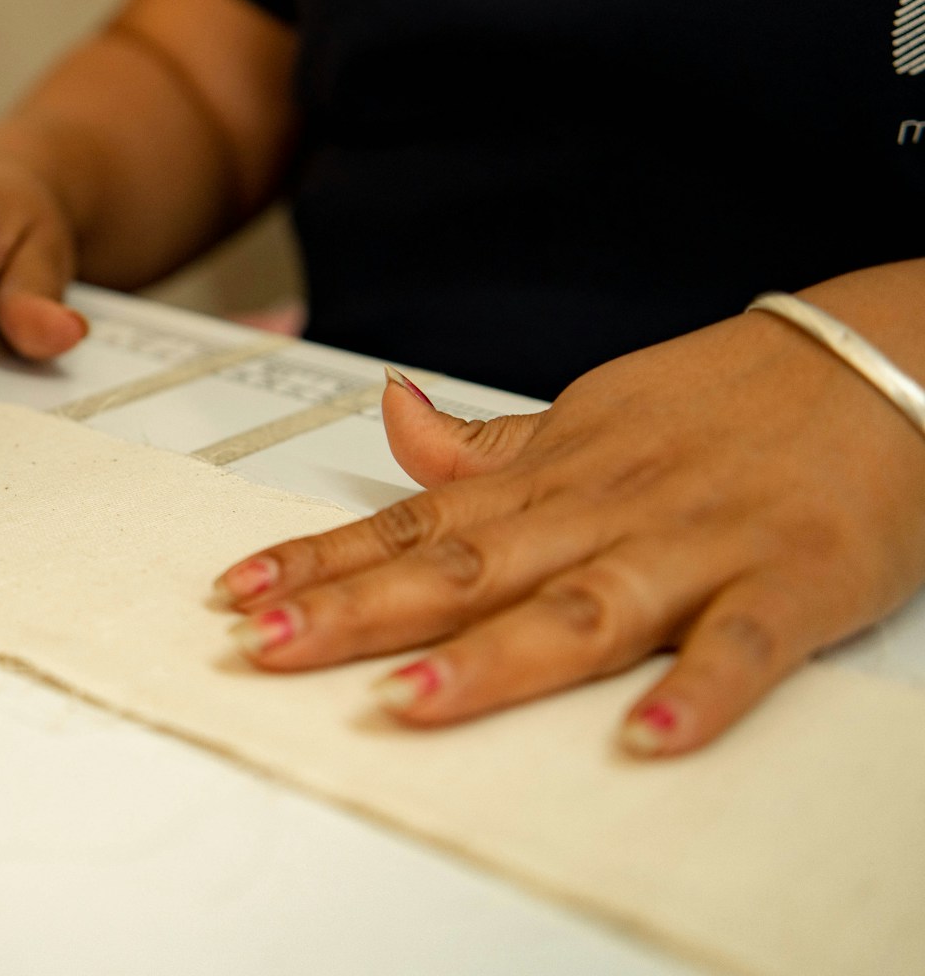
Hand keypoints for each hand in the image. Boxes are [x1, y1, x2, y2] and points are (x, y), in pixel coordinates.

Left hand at [213, 298, 924, 756]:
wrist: (884, 361)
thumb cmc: (725, 400)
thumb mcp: (587, 413)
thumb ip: (485, 445)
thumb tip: (387, 415)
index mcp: (554, 477)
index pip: (413, 522)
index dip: (321, 558)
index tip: (237, 592)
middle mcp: (605, 510)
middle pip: (465, 567)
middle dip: (360, 609)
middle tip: (269, 644)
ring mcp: (695, 548)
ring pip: (581, 608)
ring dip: (493, 657)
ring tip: (408, 699)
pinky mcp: (793, 583)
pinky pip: (742, 644)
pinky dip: (699, 688)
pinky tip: (648, 736)